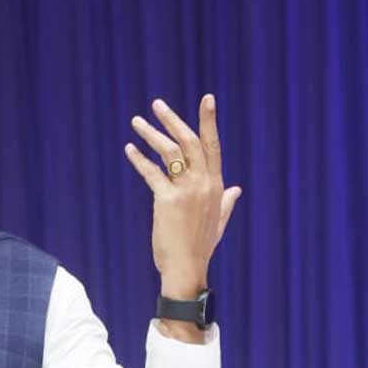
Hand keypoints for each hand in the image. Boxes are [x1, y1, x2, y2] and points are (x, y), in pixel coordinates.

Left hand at [125, 94, 241, 300]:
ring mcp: (187, 191)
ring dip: (151, 134)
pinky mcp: (167, 200)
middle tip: (157, 105)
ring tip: (136, 122)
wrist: (187, 268)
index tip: (207, 99)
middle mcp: (204, 184)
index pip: (213, 146)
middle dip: (173, 120)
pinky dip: (139, 159)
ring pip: (170, 152)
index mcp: (217, 185)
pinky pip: (151, 172)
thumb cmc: (200, 247)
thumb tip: (237, 190)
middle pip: (189, 142)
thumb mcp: (218, 221)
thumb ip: (226, 202)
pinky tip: (129, 149)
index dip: (209, 121)